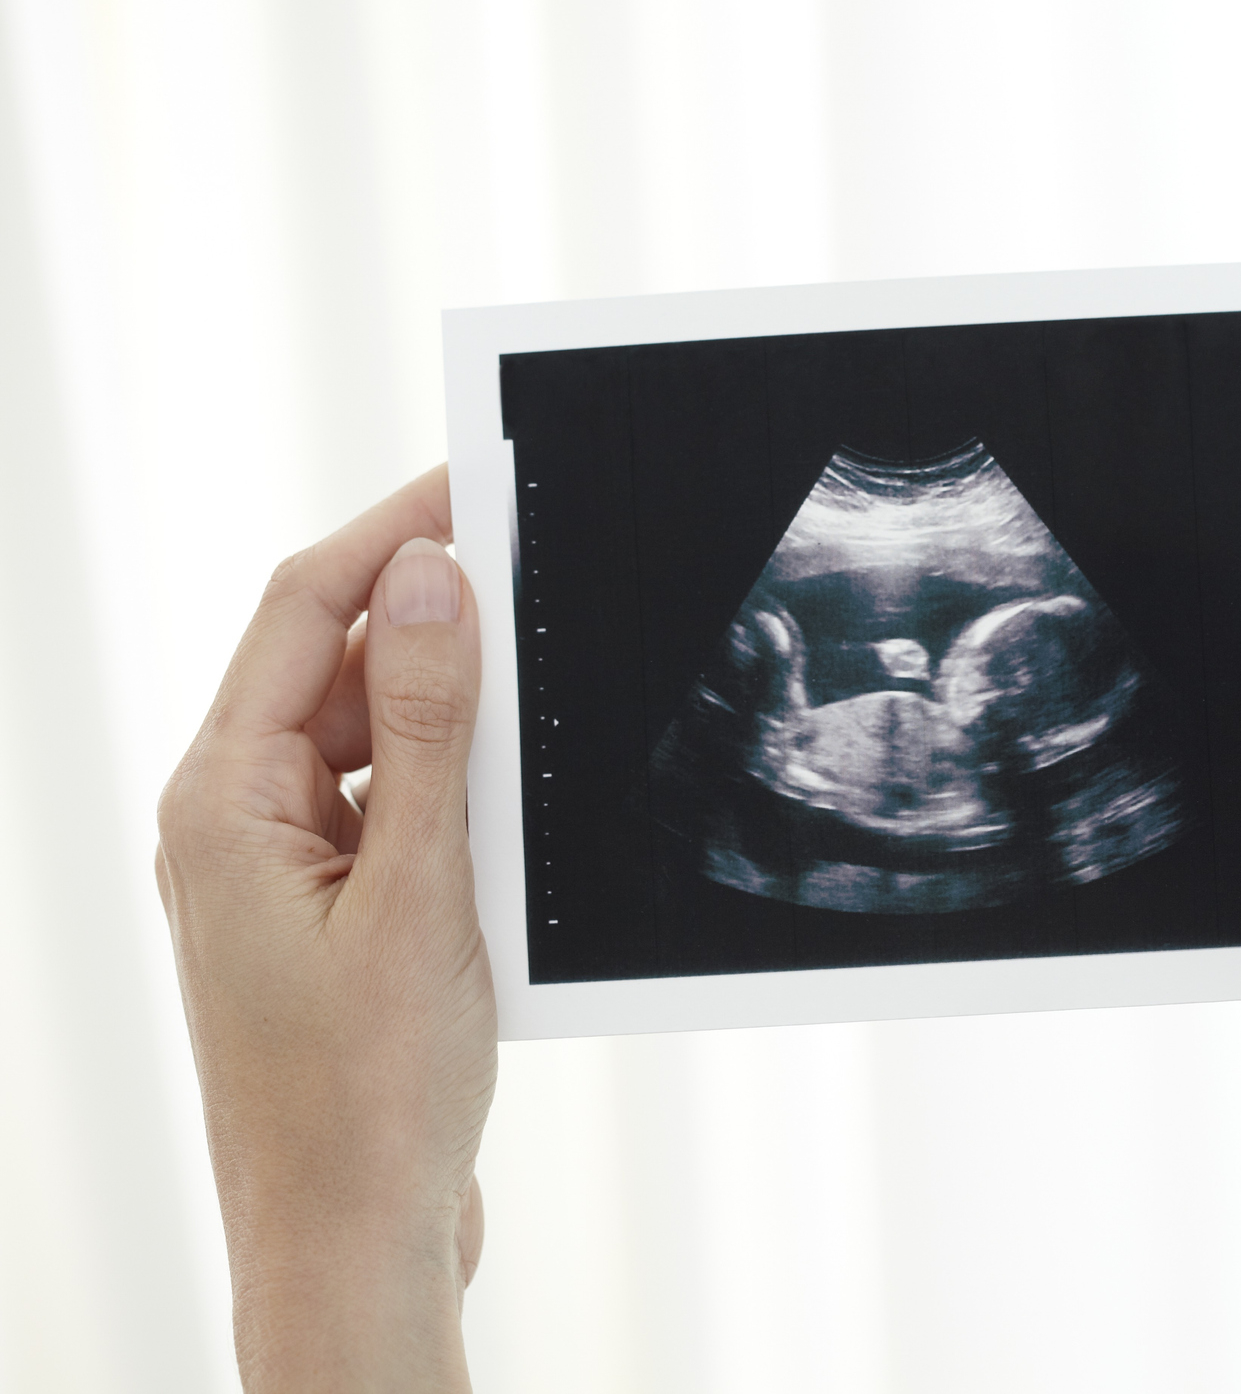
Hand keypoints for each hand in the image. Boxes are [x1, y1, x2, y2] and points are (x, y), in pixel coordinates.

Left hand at [155, 468, 492, 1392]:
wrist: (350, 1238)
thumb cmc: (366, 1094)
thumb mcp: (416, 891)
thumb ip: (424, 729)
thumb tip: (428, 581)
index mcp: (223, 801)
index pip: (302, 611)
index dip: (390, 533)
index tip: (472, 481)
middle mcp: (233, 821)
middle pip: (332, 667)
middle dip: (431, 623)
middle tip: (537, 589)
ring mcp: (275, 870)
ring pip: (366, 739)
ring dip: (447, 721)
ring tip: (534, 728)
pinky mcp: (323, 914)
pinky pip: (385, 808)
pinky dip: (448, 793)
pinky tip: (512, 819)